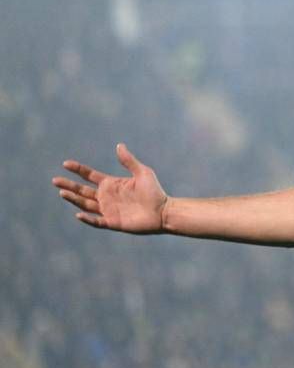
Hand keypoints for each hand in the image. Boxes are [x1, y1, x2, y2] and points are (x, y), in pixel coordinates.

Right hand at [52, 144, 167, 233]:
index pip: (90, 176)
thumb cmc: (155, 191)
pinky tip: (79, 214)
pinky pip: (97, 221)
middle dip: (69, 185)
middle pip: (82, 191)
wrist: (164, 211)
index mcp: (112, 184)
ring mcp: (108, 210)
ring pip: (86, 204)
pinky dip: (88, 218)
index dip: (78, 170)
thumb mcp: (142, 172)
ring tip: (62, 193)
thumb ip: (129, 161)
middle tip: (55, 180)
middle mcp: (107, 196)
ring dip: (74, 200)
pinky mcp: (113, 222)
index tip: (65, 164)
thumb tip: (119, 145)